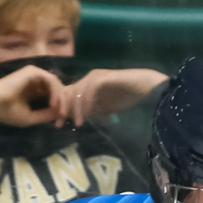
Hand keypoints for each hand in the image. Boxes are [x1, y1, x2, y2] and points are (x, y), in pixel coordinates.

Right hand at [0, 63, 66, 126]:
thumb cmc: (8, 113)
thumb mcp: (31, 117)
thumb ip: (46, 115)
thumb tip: (60, 113)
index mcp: (33, 91)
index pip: (52, 96)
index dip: (59, 109)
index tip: (59, 122)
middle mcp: (34, 81)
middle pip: (56, 89)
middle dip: (62, 104)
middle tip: (63, 118)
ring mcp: (34, 74)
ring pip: (56, 84)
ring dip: (60, 98)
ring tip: (59, 111)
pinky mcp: (32, 71)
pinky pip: (50, 80)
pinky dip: (55, 91)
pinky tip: (53, 103)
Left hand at [48, 68, 166, 127]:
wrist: (144, 87)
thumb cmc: (127, 95)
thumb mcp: (106, 107)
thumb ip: (93, 111)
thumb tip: (82, 120)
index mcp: (88, 84)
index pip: (68, 95)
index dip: (62, 109)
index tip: (58, 124)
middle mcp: (89, 78)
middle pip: (68, 92)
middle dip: (62, 109)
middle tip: (59, 125)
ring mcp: (96, 77)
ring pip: (78, 92)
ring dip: (76, 109)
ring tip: (78, 124)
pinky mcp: (103, 78)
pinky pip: (90, 91)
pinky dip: (87, 103)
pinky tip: (88, 115)